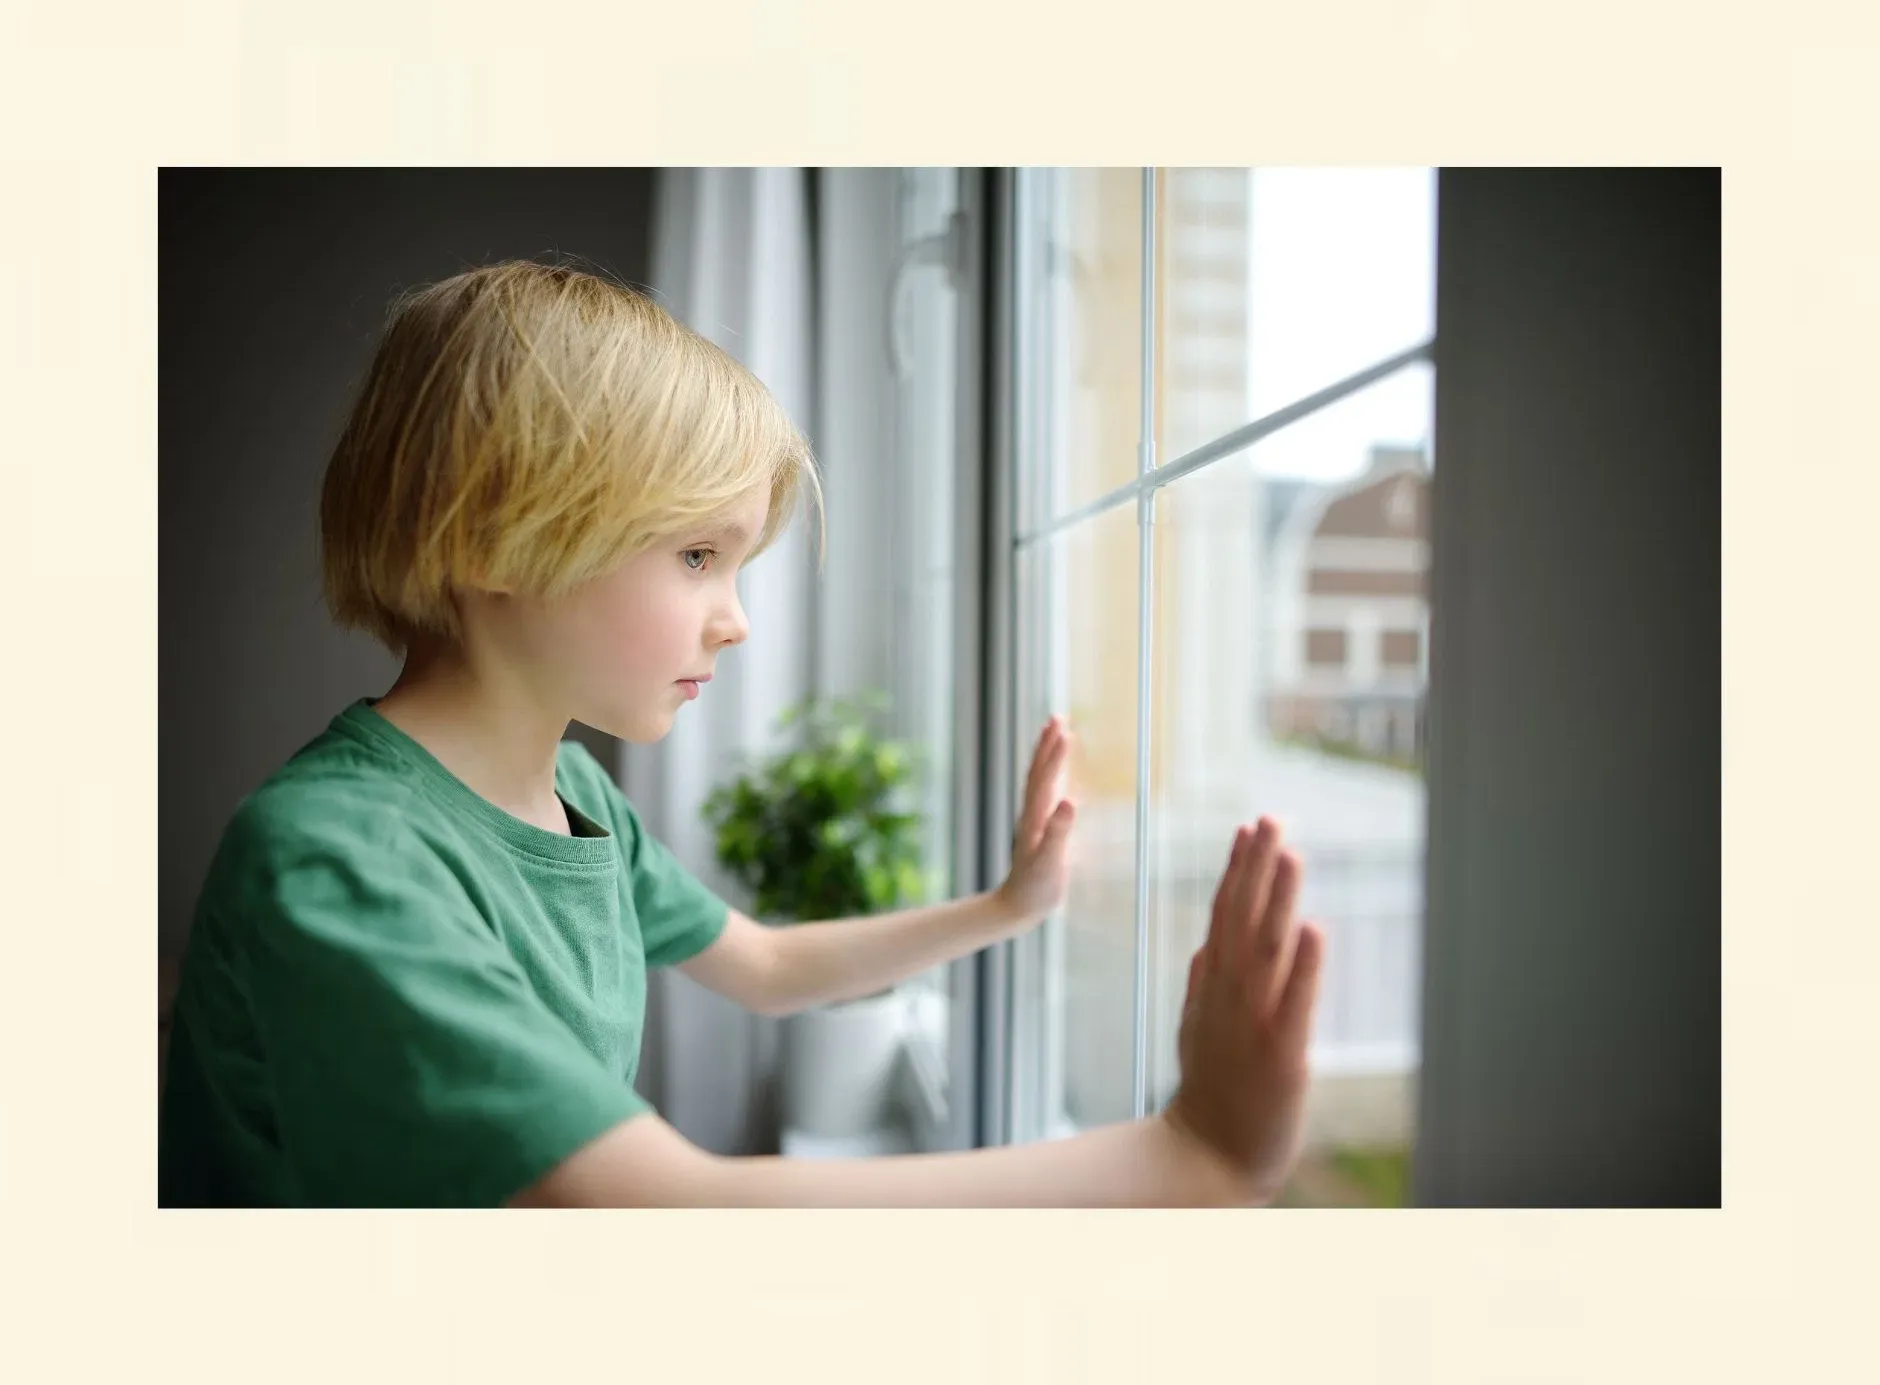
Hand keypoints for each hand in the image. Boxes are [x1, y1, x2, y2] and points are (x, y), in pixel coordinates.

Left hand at [993, 716, 1074, 926]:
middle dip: (1048, 745)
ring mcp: (1036, 820)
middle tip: (1058, 717)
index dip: (1055, 755)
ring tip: (1057, 733)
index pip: (1046, 779)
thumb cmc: (1035, 889)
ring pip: (1041, 780)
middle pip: (1039, 772)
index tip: (1065, 730)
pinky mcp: (1041, 829)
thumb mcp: (1050, 863)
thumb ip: (1059, 833)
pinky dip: (1054, 777)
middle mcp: (1033, 814)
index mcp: (1036, 818)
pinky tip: (1063, 775)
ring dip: (1048, 755)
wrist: (1017, 907)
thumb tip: (1069, 801)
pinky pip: (1047, 794)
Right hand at [1162, 818, 1324, 1205]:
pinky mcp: (1284, 1052)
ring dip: (1277, 898)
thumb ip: (1201, 986)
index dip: (1237, 869)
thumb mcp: (1196, 1029)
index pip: (1225, 915)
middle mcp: (1231, 995)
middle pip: (1244, 919)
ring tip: (1289, 853)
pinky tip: (1313, 928)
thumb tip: (1205, 945)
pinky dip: (1303, 965)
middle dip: (1257, 867)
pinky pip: (1295, 1002)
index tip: (1247, 826)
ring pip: (1267, 948)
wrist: (1209, 1156)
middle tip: (1270, 818)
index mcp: (1214, 986)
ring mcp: (1255, 1021)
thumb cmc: (1210, 1091)